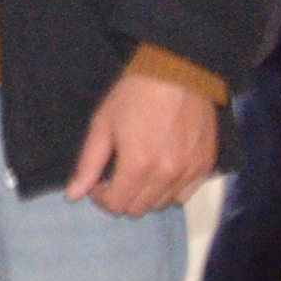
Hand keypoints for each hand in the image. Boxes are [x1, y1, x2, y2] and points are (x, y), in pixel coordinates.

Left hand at [67, 69, 219, 217]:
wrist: (178, 72)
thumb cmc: (134, 95)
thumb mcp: (102, 126)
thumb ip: (88, 165)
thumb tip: (73, 195)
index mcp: (138, 165)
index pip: (116, 205)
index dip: (101, 197)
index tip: (98, 182)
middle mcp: (167, 174)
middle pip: (139, 208)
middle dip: (121, 197)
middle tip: (116, 176)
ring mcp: (191, 170)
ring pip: (162, 203)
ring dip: (146, 195)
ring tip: (139, 172)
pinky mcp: (207, 164)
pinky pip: (186, 193)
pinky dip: (171, 190)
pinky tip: (161, 172)